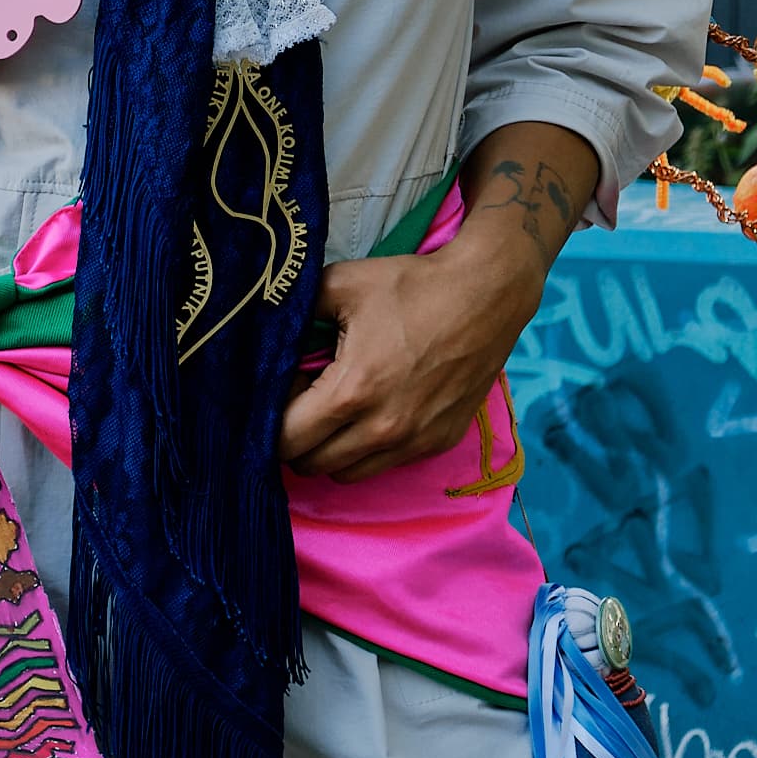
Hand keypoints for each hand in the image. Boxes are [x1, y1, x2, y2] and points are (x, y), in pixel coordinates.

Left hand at [277, 232, 541, 484]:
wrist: (485, 295)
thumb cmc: (412, 286)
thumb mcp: (343, 284)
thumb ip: (299, 311)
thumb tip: (271, 334)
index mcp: (352, 391)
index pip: (287, 440)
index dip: (272, 418)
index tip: (282, 392)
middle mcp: (382, 429)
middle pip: (311, 464)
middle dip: (297, 438)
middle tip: (304, 402)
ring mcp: (413, 441)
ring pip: (347, 474)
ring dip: (331, 450)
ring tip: (337, 410)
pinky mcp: (438, 442)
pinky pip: (386, 464)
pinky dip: (370, 449)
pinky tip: (374, 410)